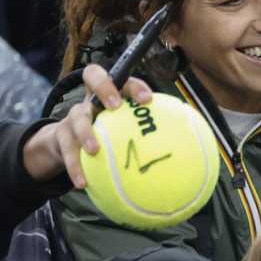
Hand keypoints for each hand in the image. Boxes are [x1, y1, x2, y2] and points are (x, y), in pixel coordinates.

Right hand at [24, 63, 154, 186]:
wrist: (67, 146)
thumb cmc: (111, 140)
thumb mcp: (131, 137)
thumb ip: (159, 143)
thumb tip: (200, 160)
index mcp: (112, 96)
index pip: (122, 77)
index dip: (134, 85)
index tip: (148, 100)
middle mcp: (92, 100)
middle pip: (93, 77)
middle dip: (105, 87)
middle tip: (114, 106)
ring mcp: (73, 116)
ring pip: (77, 117)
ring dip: (86, 132)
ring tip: (95, 150)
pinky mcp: (60, 136)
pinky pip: (66, 151)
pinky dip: (75, 167)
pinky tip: (83, 183)